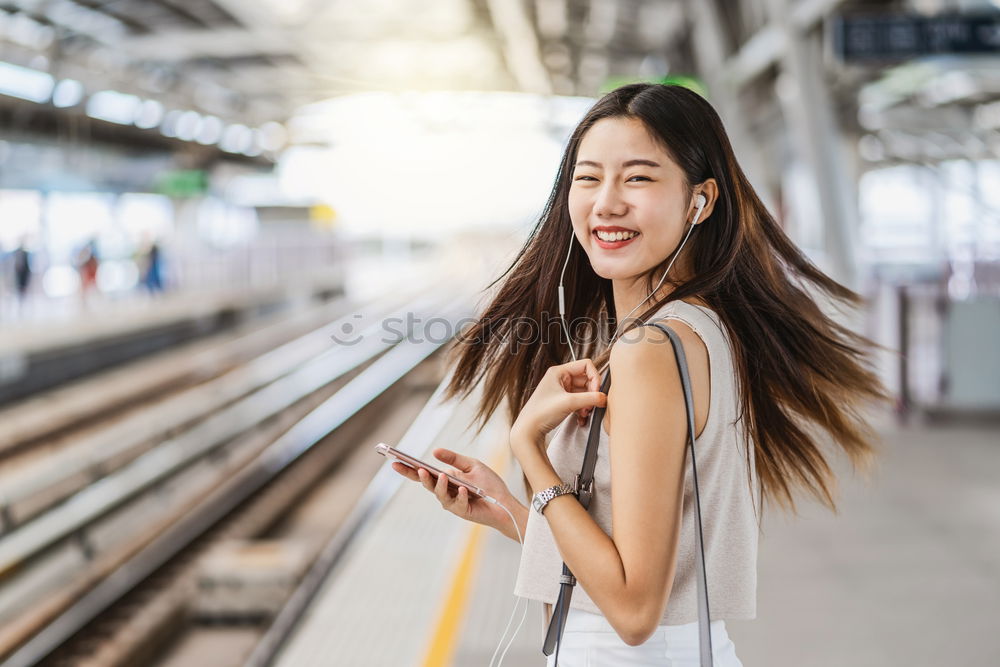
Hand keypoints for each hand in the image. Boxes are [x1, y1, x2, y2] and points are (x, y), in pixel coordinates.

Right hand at [390, 447, 518, 532]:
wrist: (504, 502)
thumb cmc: (488, 484)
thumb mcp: (472, 465)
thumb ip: (454, 459)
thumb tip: (434, 451)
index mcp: (445, 478)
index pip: (423, 473)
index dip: (408, 468)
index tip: (394, 460)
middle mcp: (445, 491)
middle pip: (426, 483)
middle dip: (417, 475)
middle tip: (411, 467)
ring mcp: (452, 502)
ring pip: (439, 494)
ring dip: (438, 484)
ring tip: (440, 475)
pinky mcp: (462, 511)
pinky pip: (457, 502)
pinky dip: (460, 495)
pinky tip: (462, 488)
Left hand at [510, 358, 606, 444]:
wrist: (529, 430)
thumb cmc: (541, 412)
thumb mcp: (569, 402)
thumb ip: (591, 398)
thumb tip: (604, 397)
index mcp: (559, 372)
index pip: (586, 365)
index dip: (595, 377)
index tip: (596, 391)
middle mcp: (560, 379)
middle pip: (586, 380)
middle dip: (591, 394)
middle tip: (591, 405)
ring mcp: (561, 390)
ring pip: (584, 392)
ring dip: (587, 404)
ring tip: (584, 413)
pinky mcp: (562, 402)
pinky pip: (579, 401)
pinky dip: (582, 409)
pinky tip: (581, 418)